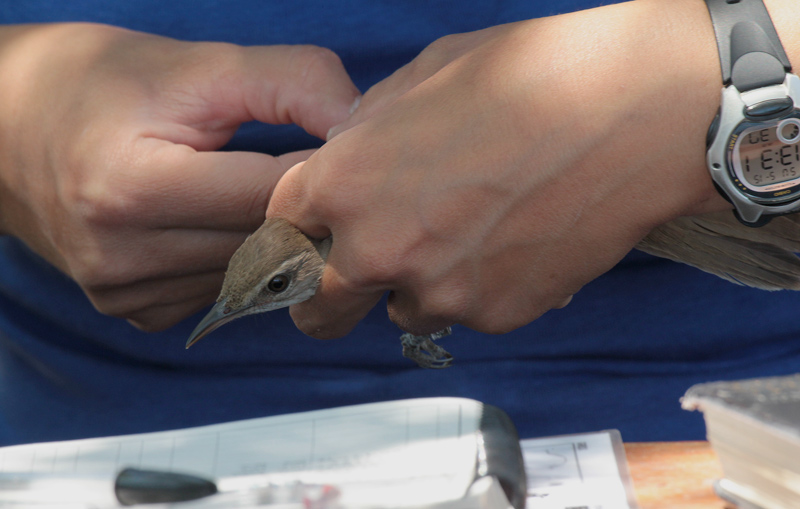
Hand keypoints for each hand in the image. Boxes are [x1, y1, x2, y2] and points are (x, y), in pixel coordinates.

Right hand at [0, 23, 358, 330]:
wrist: (5, 132)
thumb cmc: (99, 85)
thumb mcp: (194, 64)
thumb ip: (289, 82)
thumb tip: (360, 122)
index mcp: (133, 190)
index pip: (272, 194)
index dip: (324, 166)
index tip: (352, 147)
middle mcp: (123, 258)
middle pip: (267, 243)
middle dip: (306, 206)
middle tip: (320, 169)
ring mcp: (125, 295)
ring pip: (253, 275)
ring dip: (275, 236)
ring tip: (262, 186)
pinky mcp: (132, 312)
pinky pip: (221, 291)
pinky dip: (239, 260)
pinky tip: (220, 221)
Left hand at [268, 0, 732, 337]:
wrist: (631, 112)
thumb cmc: (527, 77)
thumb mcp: (422, 77)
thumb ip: (366, 130)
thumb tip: (351, 153)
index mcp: (344, 182)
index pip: (281, 231)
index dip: (296, 233)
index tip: (312, 240)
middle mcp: (378, 249)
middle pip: (317, 312)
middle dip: (327, 299)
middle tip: (356, 280)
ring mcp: (439, 291)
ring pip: (403, 311)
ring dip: (419, 286)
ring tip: (471, 234)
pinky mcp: (496, 314)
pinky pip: (467, 312)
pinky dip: (479, 288)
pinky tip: (516, 240)